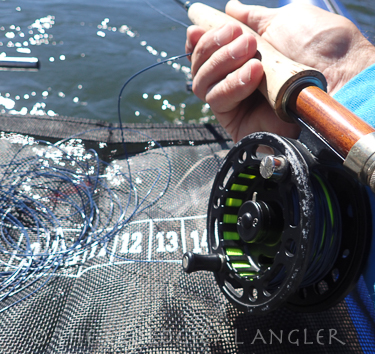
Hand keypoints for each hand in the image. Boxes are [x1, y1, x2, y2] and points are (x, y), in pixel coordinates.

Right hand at [186, 0, 374, 141]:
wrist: (341, 80)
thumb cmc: (321, 49)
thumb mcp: (284, 21)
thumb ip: (253, 18)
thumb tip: (231, 8)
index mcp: (245, 58)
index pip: (208, 53)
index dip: (199, 40)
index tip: (197, 28)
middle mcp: (236, 80)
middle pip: (200, 67)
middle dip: (213, 46)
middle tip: (241, 38)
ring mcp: (235, 103)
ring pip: (202, 83)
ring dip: (220, 61)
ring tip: (251, 52)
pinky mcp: (237, 123)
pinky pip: (216, 101)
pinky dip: (231, 83)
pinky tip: (253, 73)